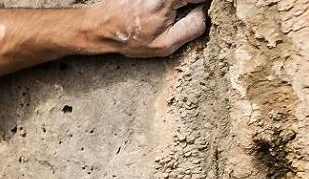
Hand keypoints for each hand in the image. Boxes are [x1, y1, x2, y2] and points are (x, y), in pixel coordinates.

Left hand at [92, 0, 209, 57]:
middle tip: (175, 17)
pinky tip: (154, 11)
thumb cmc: (130, 39)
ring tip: (162, 15)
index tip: (197, 15)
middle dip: (193, 4)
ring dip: (180, 6)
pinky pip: (169, 0)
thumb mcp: (166, 44)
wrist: (101, 27)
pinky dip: (170, 5)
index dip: (206, 6)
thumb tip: (207, 12)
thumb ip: (194, 27)